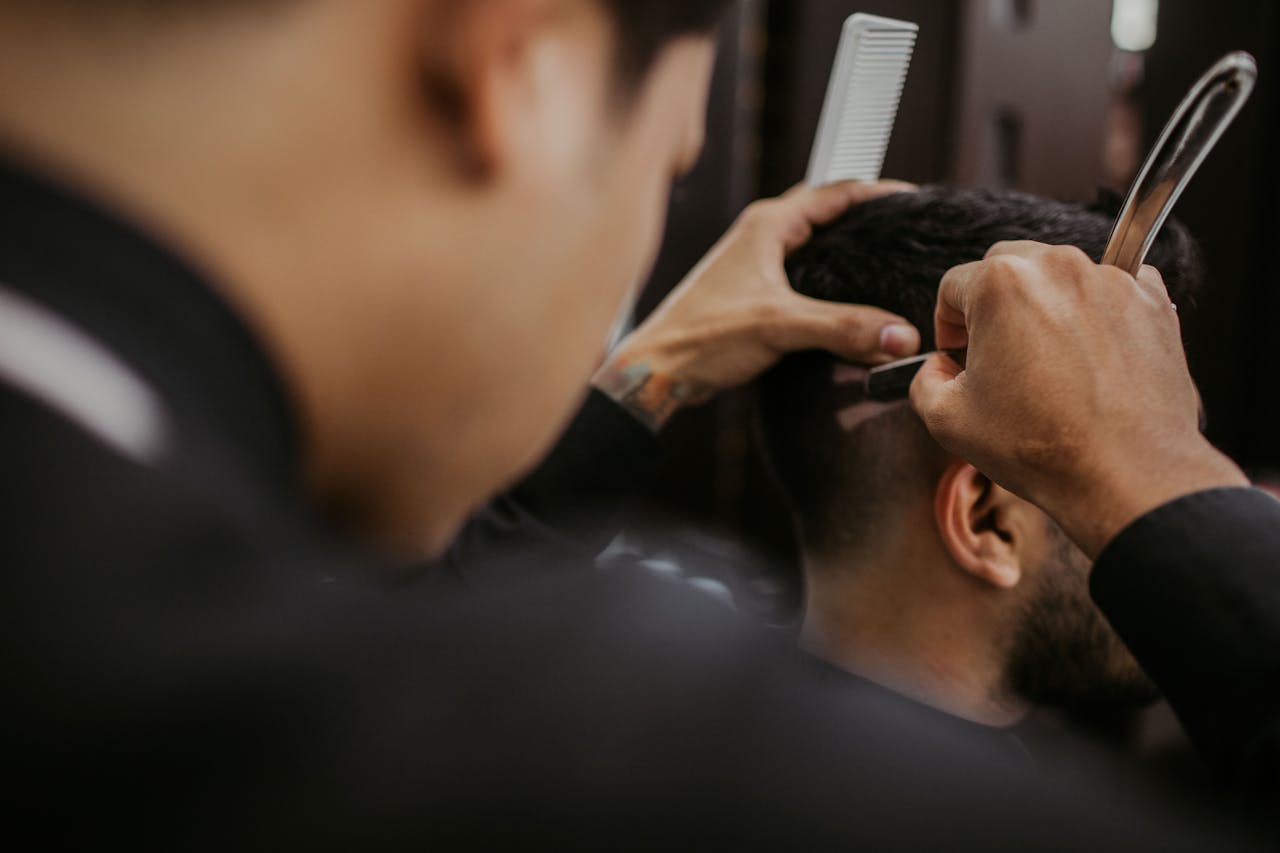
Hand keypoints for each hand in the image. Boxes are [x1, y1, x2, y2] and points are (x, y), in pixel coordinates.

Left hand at [594, 180, 920, 430]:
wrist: (658, 371)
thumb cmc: (701, 338)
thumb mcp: (780, 326)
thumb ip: (843, 327)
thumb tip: (900, 336)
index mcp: (767, 225)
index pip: (835, 192)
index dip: (879, 193)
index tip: (916, 203)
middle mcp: (760, 236)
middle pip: (826, 214)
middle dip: (867, 220)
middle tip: (908, 233)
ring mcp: (755, 264)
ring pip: (813, 246)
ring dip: (847, 251)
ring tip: (887, 264)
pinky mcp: (752, 294)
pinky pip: (802, 275)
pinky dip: (829, 281)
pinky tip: (848, 303)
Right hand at [910, 241, 1247, 557]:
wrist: (1127, 473)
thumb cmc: (1040, 446)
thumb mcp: (948, 419)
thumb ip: (926, 380)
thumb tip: (940, 367)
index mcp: (1000, 284)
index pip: (953, 286)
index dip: (947, 325)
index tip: (958, 354)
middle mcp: (1057, 266)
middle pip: (1007, 267)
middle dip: (994, 306)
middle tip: (999, 354)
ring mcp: (1112, 279)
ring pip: (1060, 277)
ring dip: (1046, 308)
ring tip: (1049, 363)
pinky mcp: (1153, 300)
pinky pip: (1111, 290)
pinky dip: (1096, 313)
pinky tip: (1091, 359)